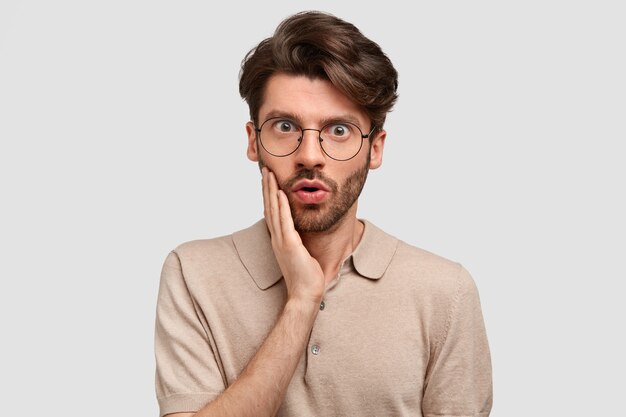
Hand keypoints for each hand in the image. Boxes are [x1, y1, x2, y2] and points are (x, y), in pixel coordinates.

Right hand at [262, 167, 324, 305]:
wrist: (305, 295)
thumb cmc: (307, 277)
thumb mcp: (301, 254)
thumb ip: (299, 242)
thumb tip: (302, 233)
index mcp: (279, 240)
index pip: (272, 212)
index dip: (269, 195)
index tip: (269, 180)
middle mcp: (277, 238)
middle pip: (269, 207)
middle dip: (267, 188)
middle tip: (265, 170)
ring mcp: (282, 241)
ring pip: (273, 211)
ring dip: (271, 191)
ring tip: (269, 174)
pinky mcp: (290, 245)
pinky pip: (284, 222)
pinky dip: (282, 206)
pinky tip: (281, 193)